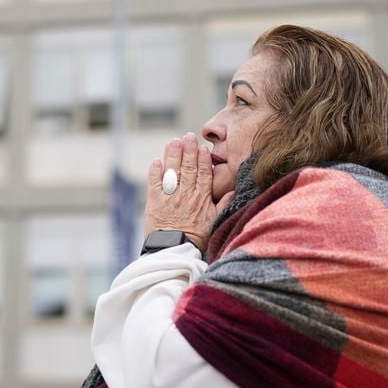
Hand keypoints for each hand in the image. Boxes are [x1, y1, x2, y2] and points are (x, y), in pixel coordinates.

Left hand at [144, 132, 217, 252]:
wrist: (174, 251)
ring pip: (172, 171)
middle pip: (188, 168)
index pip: (203, 174)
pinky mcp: (154, 201)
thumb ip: (223, 205)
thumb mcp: (214, 222)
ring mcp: (169, 197)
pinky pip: (154, 182)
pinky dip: (155, 171)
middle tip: (188, 136)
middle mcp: (186, 195)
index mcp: (201, 199)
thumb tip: (233, 191)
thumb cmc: (195, 238)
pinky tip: (157, 160)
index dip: (203, 159)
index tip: (203, 147)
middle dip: (188, 150)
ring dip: (173, 155)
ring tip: (174, 141)